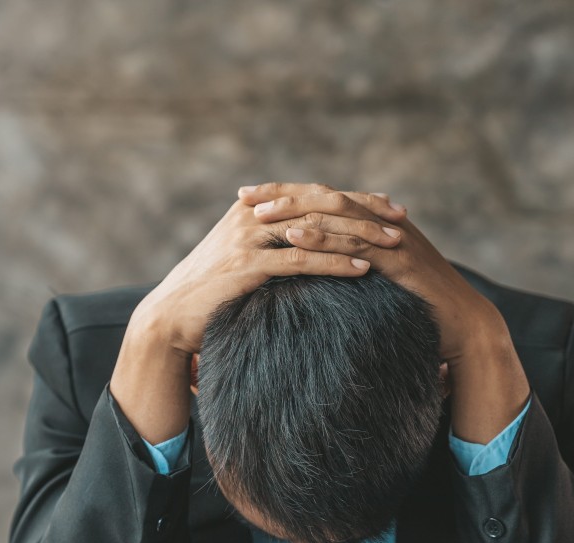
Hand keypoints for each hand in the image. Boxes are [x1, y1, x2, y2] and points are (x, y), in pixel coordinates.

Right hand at [112, 190, 404, 443]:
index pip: (317, 195)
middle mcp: (254, 215)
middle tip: (403, 221)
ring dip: (360, 237)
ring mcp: (249, 239)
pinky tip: (364, 271)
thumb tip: (311, 245)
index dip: (357, 199)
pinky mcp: (248, 266)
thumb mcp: (245, 258)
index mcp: (257, 208)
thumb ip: (274, 244)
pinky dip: (336, 264)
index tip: (392, 207)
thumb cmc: (213, 292)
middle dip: (366, 212)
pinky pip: (302, 261)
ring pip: (317, 230)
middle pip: (322, 206)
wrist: (171, 315)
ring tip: (395, 245)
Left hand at [240, 183, 499, 362]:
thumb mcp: (378, 281)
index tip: (249, 197)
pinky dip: (323, 238)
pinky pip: (354, 243)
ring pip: (337, 214)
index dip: (286, 194)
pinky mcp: (398, 259)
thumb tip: (313, 271)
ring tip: (259, 214)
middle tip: (245, 197)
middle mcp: (383, 220)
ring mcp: (392, 237)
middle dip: (283, 194)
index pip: (324, 198)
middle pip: (325, 196)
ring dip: (296, 211)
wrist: (461, 326)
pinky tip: (294, 237)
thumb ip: (351, 267)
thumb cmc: (419, 308)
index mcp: (376, 220)